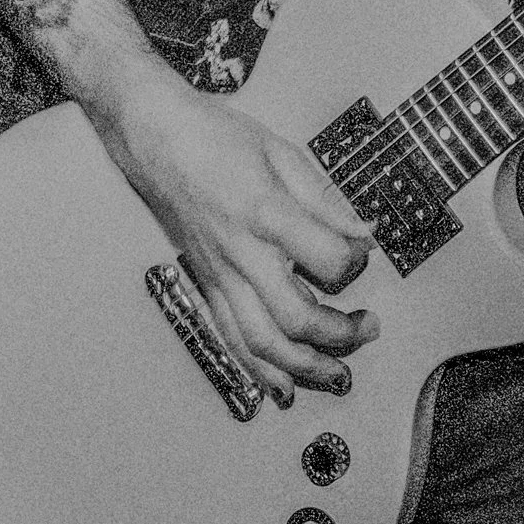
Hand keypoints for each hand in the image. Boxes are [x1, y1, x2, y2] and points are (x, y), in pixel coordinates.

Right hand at [97, 60, 379, 406]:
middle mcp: (241, 252)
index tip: (364, 254)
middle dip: (341, 334)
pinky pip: (230, 338)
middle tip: (369, 328)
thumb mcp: (281, 151)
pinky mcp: (205, 283)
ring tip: (339, 374)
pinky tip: (283, 388)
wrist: (153, 135)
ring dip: (305, 367)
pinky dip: (258, 370)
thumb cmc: (215, 136)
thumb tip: (365, 233)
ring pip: (262, 342)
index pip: (328, 260)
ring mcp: (219, 273)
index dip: (356, 264)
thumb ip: (326, 199)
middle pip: (297, 318)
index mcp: (266, 212)